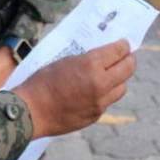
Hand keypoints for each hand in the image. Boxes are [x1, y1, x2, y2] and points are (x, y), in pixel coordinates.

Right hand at [13, 39, 134, 138]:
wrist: (31, 112)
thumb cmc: (41, 82)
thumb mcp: (64, 61)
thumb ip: (86, 59)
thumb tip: (102, 57)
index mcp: (90, 65)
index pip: (118, 51)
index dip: (123, 46)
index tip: (124, 44)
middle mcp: (100, 84)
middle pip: (128, 69)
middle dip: (129, 60)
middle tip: (126, 57)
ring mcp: (99, 102)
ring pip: (121, 88)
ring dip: (119, 80)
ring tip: (111, 75)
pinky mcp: (95, 116)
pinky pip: (107, 102)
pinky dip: (104, 95)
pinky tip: (93, 92)